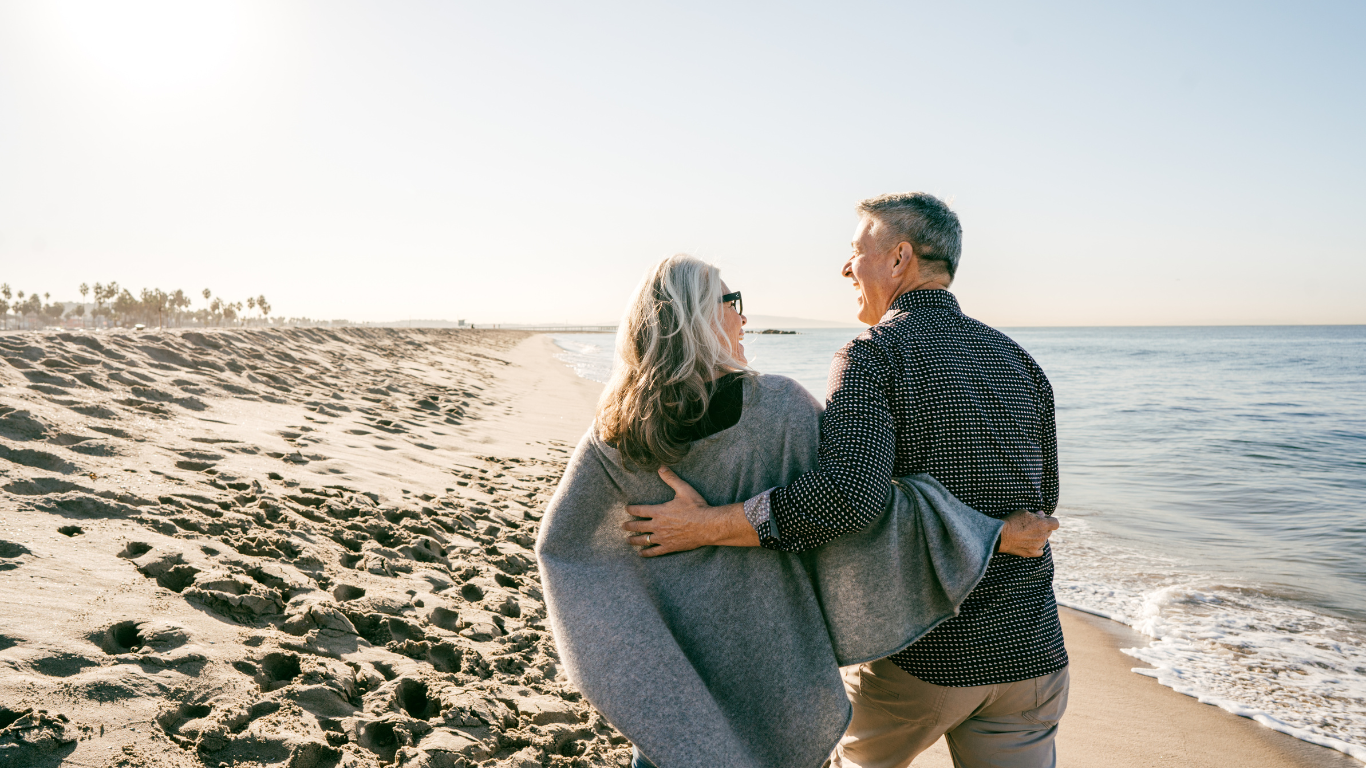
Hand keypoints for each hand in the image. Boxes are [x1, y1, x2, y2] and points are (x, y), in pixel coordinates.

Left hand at [622, 468, 757, 556]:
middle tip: (622, 526)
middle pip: (638, 526)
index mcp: (659, 511)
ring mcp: (663, 538)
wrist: (707, 526)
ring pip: (644, 540)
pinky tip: (641, 553)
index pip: (640, 510)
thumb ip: (671, 479)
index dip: (631, 509)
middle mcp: (658, 525)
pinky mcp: (669, 547)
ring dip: (634, 540)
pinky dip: (646, 553)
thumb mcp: (683, 489)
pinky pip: (654, 551)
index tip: (626, 509)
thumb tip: (661, 467)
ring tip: (628, 540)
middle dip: (629, 526)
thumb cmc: (696, 507)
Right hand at [996, 510, 1058, 556]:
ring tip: (1027, 535)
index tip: (1044, 520)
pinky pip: (1040, 551)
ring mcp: (1038, 545)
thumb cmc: (1012, 521)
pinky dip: (1037, 547)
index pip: (1055, 523)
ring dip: (1039, 537)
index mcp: (1043, 524)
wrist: (1001, 535)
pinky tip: (1030, 544)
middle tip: (1032, 526)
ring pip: (1044, 541)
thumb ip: (1035, 514)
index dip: (1050, 521)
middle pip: (1049, 531)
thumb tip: (1042, 514)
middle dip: (1043, 528)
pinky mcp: (1032, 553)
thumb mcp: (1023, 512)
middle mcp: (1043, 535)